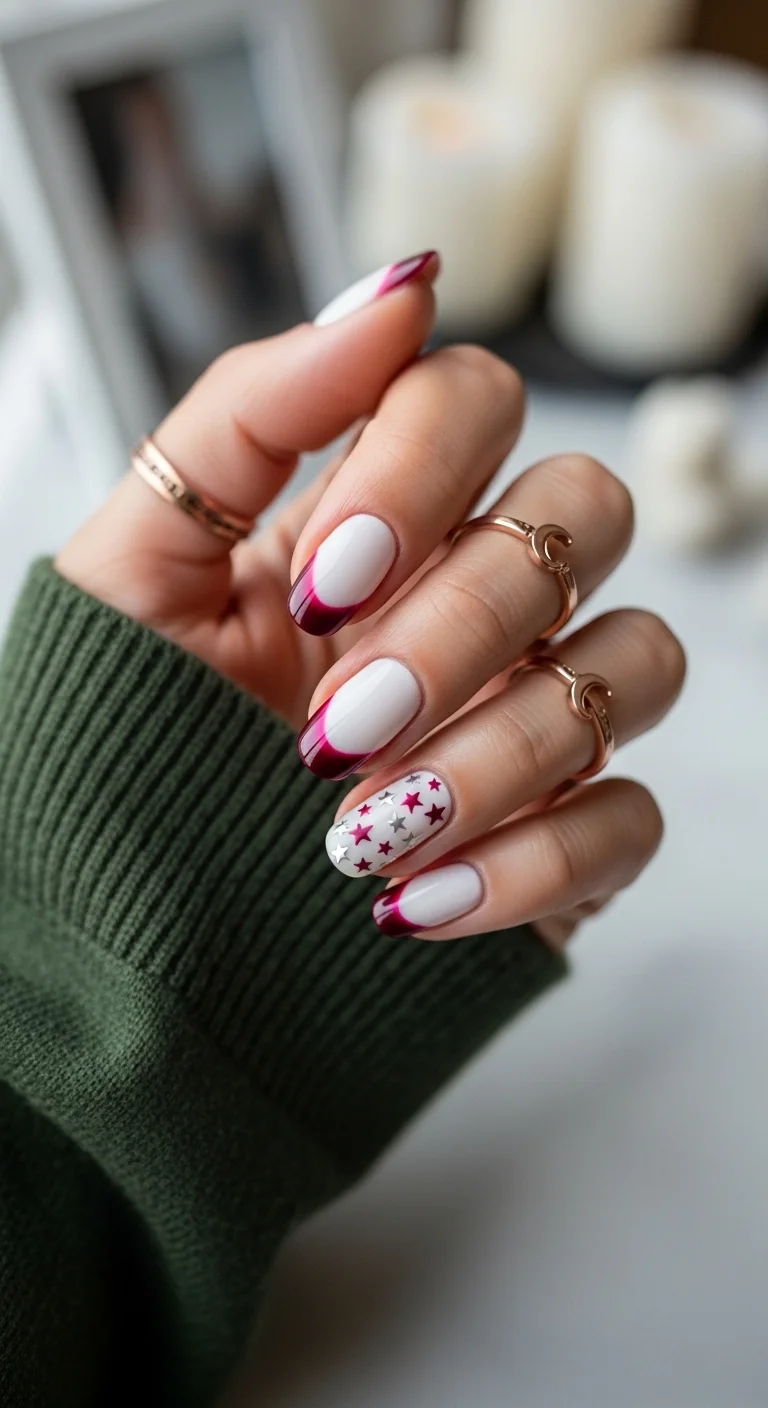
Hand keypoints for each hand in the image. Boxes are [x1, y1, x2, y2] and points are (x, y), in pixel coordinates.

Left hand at [58, 254, 684, 943]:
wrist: (122, 922)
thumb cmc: (125, 734)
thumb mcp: (138, 563)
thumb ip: (250, 413)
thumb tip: (399, 289)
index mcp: (376, 516)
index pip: (474, 402)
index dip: (419, 474)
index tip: (323, 582)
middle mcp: (476, 595)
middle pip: (582, 516)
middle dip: (462, 622)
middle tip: (335, 724)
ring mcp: (532, 710)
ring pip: (631, 663)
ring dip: (496, 752)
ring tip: (358, 833)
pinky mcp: (562, 837)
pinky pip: (629, 818)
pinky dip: (532, 863)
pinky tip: (414, 900)